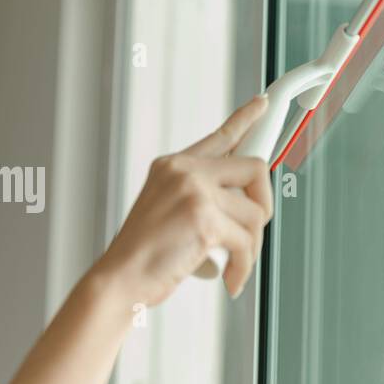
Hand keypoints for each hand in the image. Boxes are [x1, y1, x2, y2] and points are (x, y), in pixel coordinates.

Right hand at [92, 93, 274, 306]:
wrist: (119, 278)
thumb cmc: (142, 255)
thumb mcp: (169, 213)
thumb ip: (202, 198)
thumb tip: (246, 203)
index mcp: (173, 166)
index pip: (219, 136)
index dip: (246, 118)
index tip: (262, 104)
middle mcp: (183, 171)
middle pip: (254, 168)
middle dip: (263, 205)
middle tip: (252, 232)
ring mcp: (193, 191)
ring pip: (255, 212)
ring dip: (250, 247)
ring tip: (232, 265)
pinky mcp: (204, 218)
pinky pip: (246, 242)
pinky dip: (243, 266)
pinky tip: (230, 278)